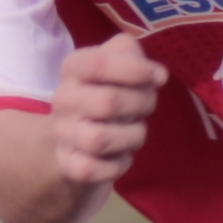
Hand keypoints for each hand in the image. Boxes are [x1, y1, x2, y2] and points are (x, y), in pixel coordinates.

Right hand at [47, 32, 161, 185]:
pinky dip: (118, 164)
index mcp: (73, 68)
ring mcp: (63, 134)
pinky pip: (94, 170)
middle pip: (108, 103)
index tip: (160, 78)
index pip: (98, 64)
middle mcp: (62, 100)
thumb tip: (156, 74)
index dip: (136, 70)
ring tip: (135, 131)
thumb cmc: (106, 91)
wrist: (75, 136)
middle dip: (141, 104)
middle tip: (147, 106)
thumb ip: (130, 52)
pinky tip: (121, 155)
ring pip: (100, 139)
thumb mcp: (117, 62)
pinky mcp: (68, 164)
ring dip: (132, 136)